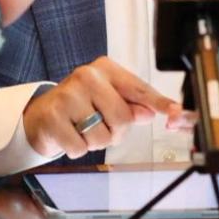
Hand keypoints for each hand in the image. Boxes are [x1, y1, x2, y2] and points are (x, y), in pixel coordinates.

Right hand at [23, 56, 180, 159]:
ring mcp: (68, 94)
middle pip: (123, 118)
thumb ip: (132, 105)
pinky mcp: (54, 116)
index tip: (176, 112)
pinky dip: (78, 149)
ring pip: (103, 136)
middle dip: (114, 131)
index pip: (139, 89)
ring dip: (95, 142)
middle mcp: (87, 76)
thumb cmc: (81, 106)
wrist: (41, 114)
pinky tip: (69, 135)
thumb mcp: (108, 100)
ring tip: (82, 128)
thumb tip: (149, 112)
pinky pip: (81, 147)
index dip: (159, 103)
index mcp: (106, 69)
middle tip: (98, 123)